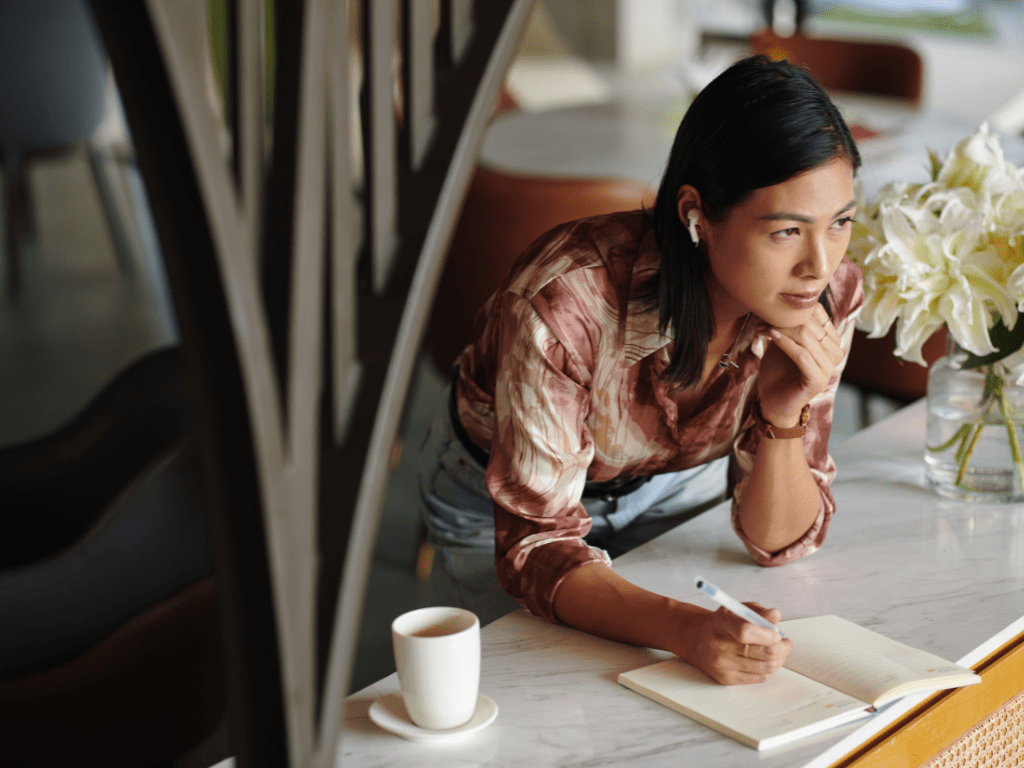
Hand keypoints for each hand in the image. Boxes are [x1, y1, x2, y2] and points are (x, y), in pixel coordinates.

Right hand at [681, 603, 791, 684]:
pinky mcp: (726, 679)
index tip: (776, 632)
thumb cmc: (720, 623)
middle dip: (782, 648)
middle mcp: (718, 645)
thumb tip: (775, 615)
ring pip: (766, 668)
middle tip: (784, 642)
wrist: (695, 638)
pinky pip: (759, 678)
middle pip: (763, 653)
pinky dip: (767, 669)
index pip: (745, 631)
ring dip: (778, 659)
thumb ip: (757, 612)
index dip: (767, 634)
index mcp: (721, 623)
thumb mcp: (736, 609)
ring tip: (776, 651)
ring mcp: (722, 665)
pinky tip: (763, 660)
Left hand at [758, 303, 842, 426]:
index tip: (769, 309)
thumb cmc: (778, 372)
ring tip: (762, 327)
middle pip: (811, 324)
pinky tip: (771, 336)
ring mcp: (829, 367)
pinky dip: (785, 344)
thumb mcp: (782, 343)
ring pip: (806, 338)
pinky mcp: (818, 380)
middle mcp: (835, 352)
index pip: (818, 313)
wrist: (773, 403)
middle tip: (761, 318)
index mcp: (831, 340)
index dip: (794, 308)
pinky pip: (802, 356)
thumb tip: (774, 302)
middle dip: (784, 319)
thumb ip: (785, 325)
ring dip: (781, 329)